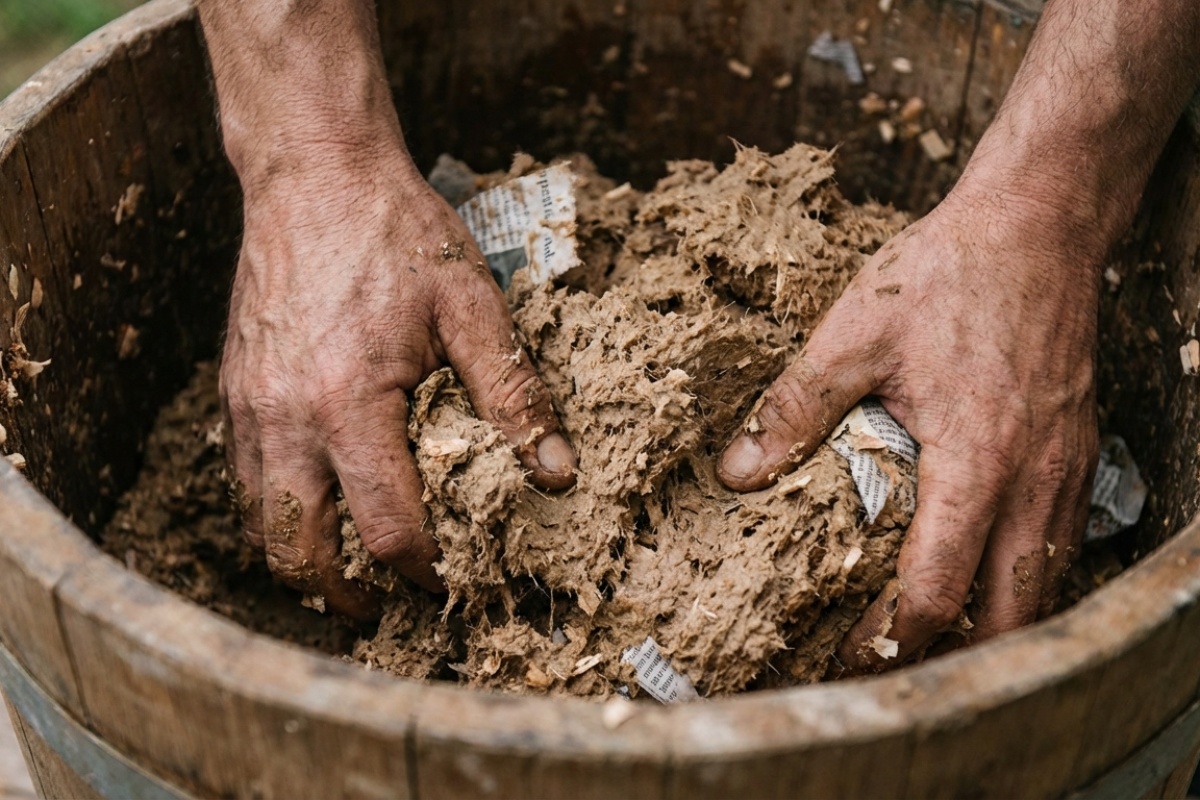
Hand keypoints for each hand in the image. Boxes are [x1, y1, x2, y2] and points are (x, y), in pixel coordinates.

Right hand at [221, 150, 575, 617]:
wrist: (315, 174)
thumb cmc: (396, 234)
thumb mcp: (471, 307)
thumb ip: (513, 393)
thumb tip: (555, 471)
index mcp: (348, 405)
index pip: (386, 528)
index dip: (422, 570)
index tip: (449, 580)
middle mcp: (285, 418)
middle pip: (298, 550)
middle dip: (342, 596)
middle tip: (382, 610)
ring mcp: (250, 406)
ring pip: (259, 523)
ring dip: (300, 562)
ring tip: (346, 576)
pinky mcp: (234, 389)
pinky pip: (244, 479)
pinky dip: (274, 514)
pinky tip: (315, 507)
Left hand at [717, 184, 1100, 670]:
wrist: (1037, 223)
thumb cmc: (949, 274)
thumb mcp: (854, 333)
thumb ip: (795, 406)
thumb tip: (738, 471)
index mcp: (976, 462)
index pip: (936, 590)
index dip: (889, 640)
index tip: (849, 661)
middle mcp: (1035, 481)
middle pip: (1011, 616)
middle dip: (955, 659)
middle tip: (897, 674)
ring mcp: (1067, 469)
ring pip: (1045, 586)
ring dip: (996, 626)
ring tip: (939, 642)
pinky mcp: (1078, 451)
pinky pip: (1060, 542)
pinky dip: (1025, 578)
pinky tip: (984, 573)